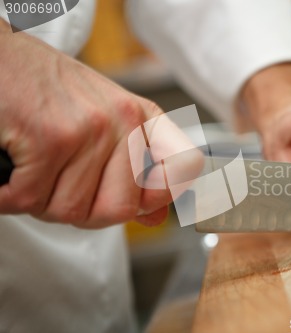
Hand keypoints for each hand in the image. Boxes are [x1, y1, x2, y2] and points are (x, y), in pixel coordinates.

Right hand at [0, 20, 200, 227]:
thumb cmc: (46, 89)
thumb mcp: (102, 119)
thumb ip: (131, 170)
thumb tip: (155, 217)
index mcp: (141, 116)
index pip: (185, 166)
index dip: (164, 193)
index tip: (142, 202)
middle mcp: (124, 120)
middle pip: (120, 210)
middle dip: (82, 210)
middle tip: (58, 185)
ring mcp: (90, 128)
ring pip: (70, 211)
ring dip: (41, 200)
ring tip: (33, 166)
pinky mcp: (50, 138)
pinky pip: (31, 200)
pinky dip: (10, 194)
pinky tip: (13, 168)